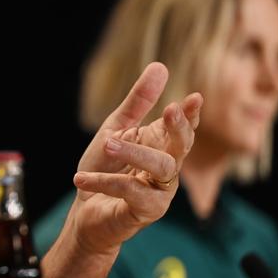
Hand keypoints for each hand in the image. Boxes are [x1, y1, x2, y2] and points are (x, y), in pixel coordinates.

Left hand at [70, 62, 201, 253]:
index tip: (195, 98)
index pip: (182, 127)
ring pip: (162, 168)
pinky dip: (105, 182)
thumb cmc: (104, 168)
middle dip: (179, 128)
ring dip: (135, 152)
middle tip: (169, 110)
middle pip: (181, 147)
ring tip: (107, 144)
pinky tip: (81, 179)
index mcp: (160, 144)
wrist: (85, 211)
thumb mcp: (115, 129)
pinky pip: (130, 192)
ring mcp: (160, 191)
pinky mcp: (146, 211)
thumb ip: (137, 102)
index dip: (190, 115)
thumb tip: (161, 66)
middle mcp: (166, 168)